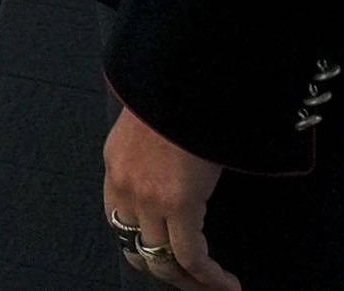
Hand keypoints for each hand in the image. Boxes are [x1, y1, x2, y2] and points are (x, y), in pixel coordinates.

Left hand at [103, 110, 236, 288]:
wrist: (183, 74)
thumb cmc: (176, 94)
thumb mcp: (152, 126)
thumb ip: (154, 155)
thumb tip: (174, 173)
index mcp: (115, 165)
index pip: (119, 221)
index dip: (142, 244)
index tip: (166, 255)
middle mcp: (124, 185)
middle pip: (137, 247)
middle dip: (164, 268)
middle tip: (191, 279)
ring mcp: (147, 197)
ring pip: (163, 259)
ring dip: (189, 280)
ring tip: (215, 287)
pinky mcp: (176, 203)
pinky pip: (191, 256)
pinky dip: (209, 276)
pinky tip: (227, 284)